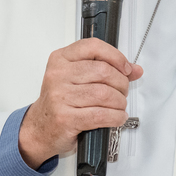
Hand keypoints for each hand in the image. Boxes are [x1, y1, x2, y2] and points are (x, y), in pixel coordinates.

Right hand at [19, 38, 142, 167]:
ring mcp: (60, 97)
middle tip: (122, 92)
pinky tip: (117, 117)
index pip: (93, 47)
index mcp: (61, 59)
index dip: (115, 56)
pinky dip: (115, 117)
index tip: (126, 68)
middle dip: (121, 83)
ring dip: (119, 102)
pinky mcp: (65, 118)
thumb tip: (135, 70)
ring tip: (119, 106)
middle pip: (103, 71)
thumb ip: (106, 69)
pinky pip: (100, 115)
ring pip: (104, 94)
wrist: (40, 128)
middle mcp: (58, 75)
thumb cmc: (61, 101)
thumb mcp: (77, 78)